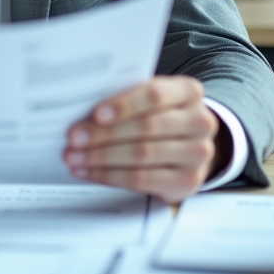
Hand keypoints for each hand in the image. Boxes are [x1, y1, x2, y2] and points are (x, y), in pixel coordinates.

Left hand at [63, 76, 226, 202]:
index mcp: (188, 91)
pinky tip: (90, 172)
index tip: (96, 114)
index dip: (124, 105)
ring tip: (75, 157)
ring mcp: (198, 154)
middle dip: (104, 134)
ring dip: (101, 158)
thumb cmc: (161, 116)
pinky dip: (110, 176)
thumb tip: (82, 109)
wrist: (190, 147)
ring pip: (142, 155)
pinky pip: (142, 179)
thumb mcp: (151, 100)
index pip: (155, 95)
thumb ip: (126, 99)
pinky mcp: (187, 181)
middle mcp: (199, 121)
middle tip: (74, 138)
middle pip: (147, 127)